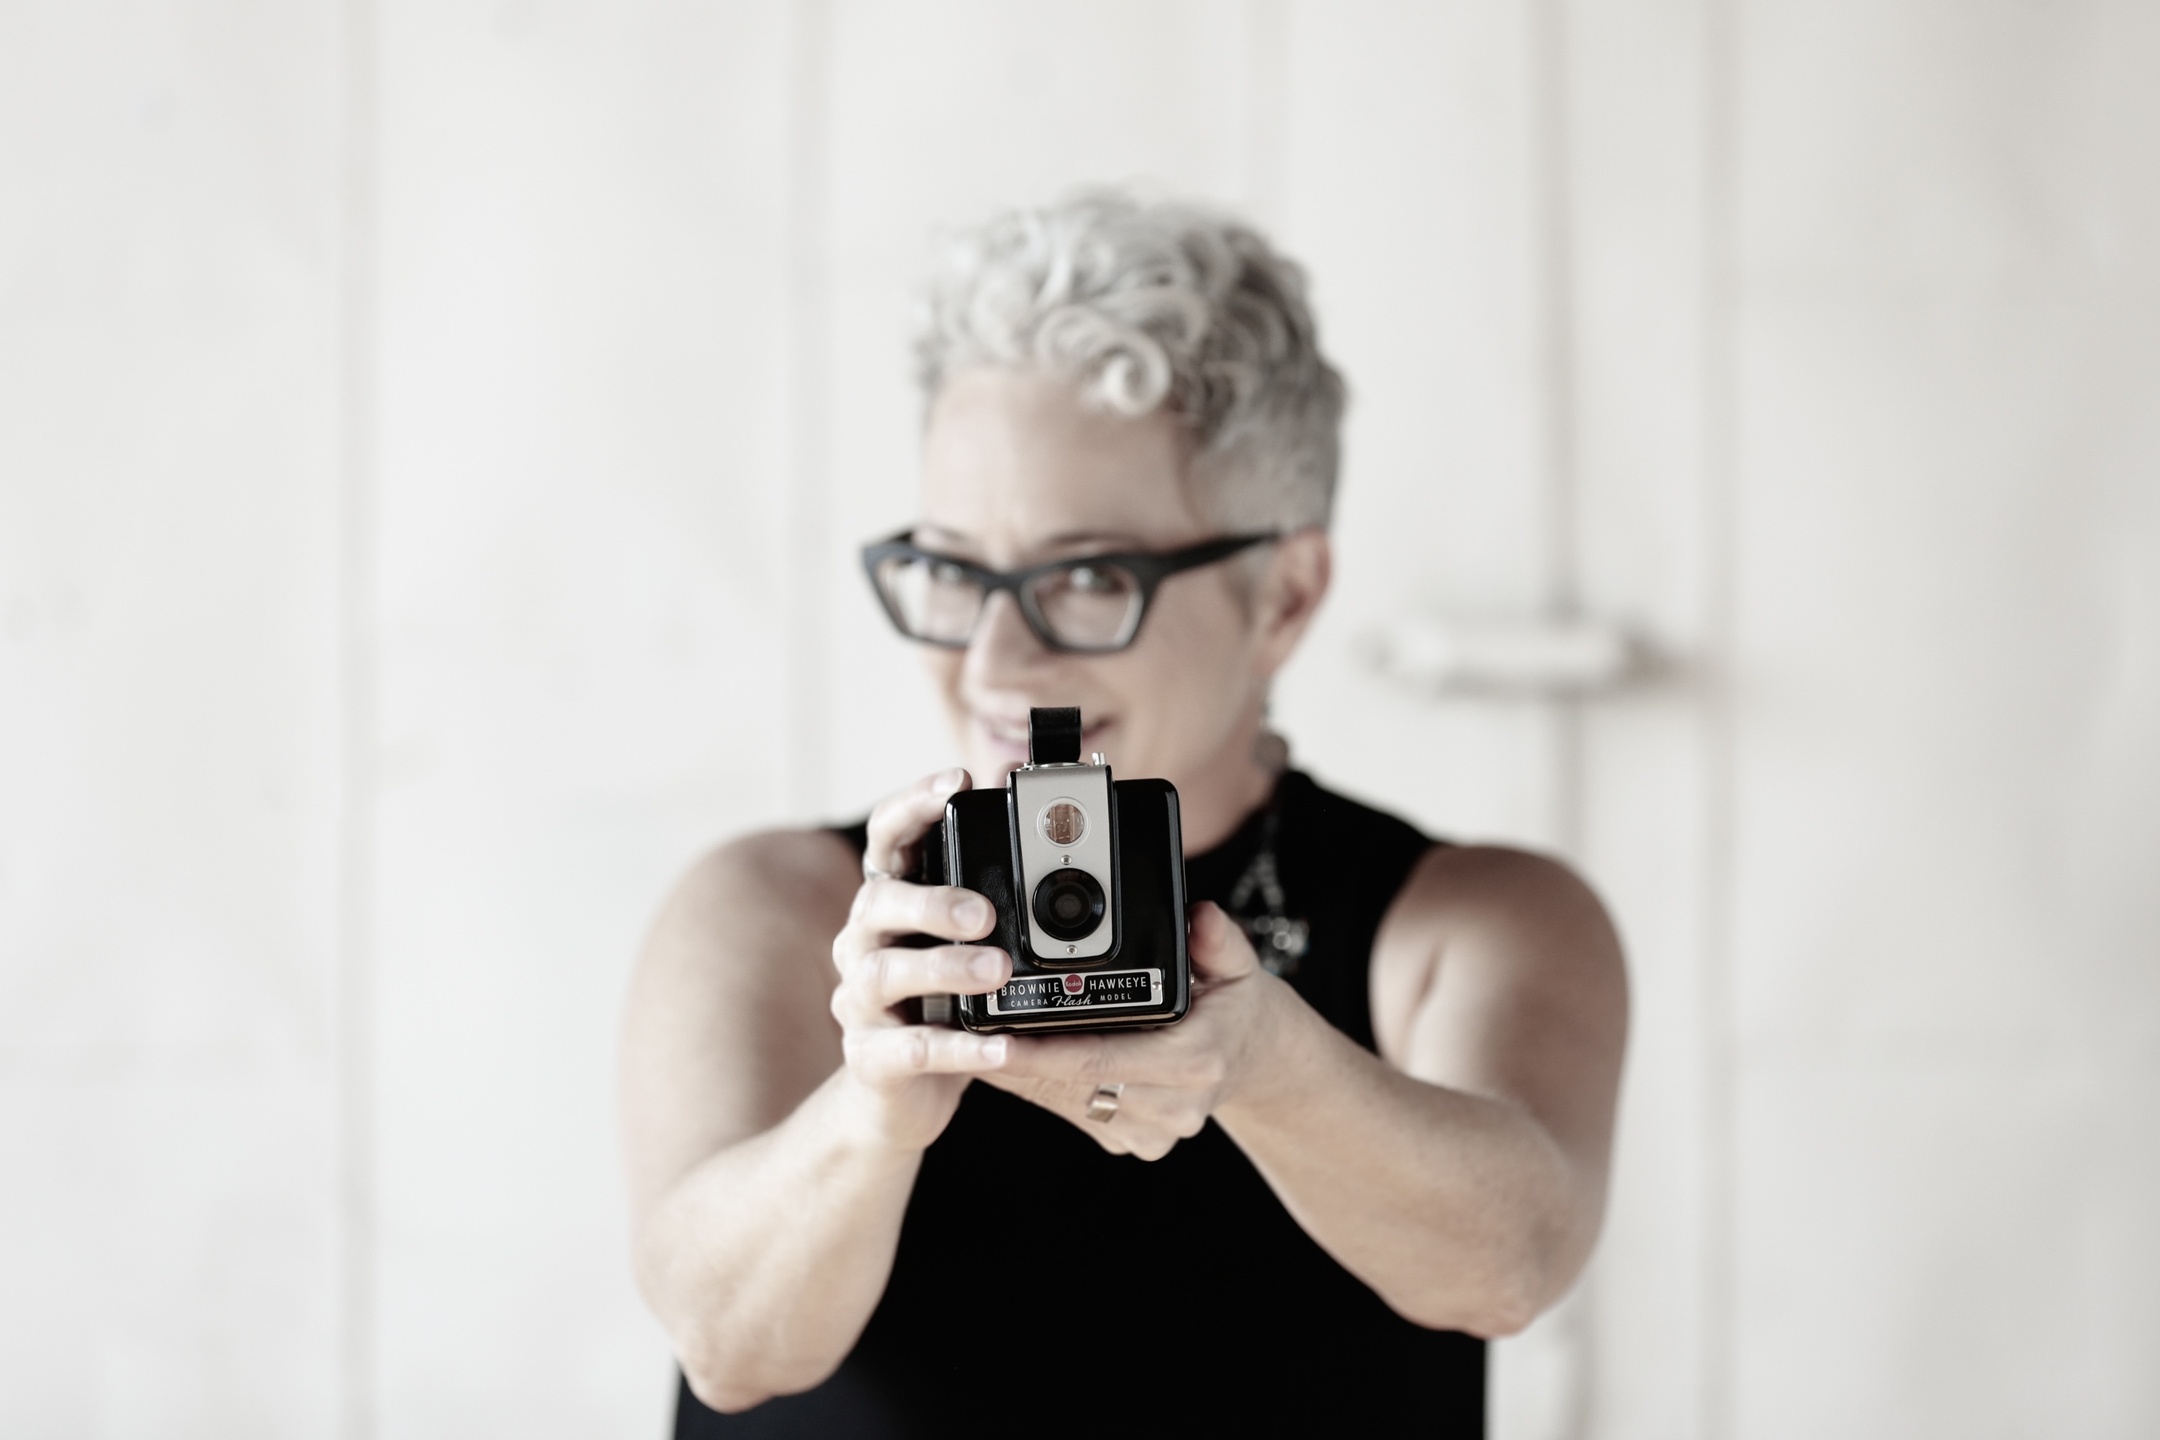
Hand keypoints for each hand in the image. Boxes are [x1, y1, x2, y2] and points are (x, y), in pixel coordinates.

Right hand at [830, 769, 1013, 1150]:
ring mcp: (860, 1001)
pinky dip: (959, 1048)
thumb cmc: (943, 1004)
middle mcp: (863, 942)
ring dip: (943, 968)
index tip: (958, 782)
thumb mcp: (970, 943)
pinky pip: (911, 1049)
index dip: (915, 804)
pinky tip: (1001, 1046)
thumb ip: (1000, 897)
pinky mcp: (871, 1058)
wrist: (898, 1095)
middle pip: (878, 902)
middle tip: (984, 912)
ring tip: (997, 970)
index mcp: (890, 901)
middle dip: (931, 900)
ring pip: (884, 973)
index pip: (887, 835)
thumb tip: (1067, 847)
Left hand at [981, 902, 1280, 1159]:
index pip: (1100, 1058)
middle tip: (965, 1033)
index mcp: (1195, 1063)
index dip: (1042, 1051)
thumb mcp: (1239, 964)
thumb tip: (1200, 918)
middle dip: (1016, 1062)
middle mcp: (1174, 1106)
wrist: (1254, 1059)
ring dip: (1021, 1076)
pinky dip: (1042, 1088)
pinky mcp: (1136, 1140)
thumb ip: (1218, 939)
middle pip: (1073, 1083)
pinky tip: (1010, 1063)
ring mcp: (1154, 1131)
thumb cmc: (1237, 1006)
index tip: (995, 1039)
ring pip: (1068, 1102)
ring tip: (976, 1042)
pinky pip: (1076, 1113)